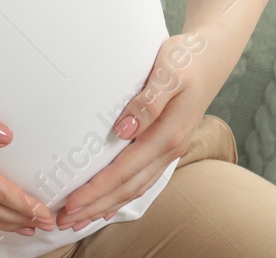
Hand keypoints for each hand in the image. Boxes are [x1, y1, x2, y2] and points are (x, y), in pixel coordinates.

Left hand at [55, 31, 222, 230]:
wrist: (211, 55)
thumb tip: (124, 129)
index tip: (72, 202)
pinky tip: (107, 203)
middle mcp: (168, 149)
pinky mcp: (163, 145)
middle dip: (96, 206)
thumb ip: (148, 102)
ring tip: (79, 218)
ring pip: (134, 188)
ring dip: (105, 205)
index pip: (125, 171)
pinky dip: (120, 194)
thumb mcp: (168, 73)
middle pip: (127, 188)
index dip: (97, 189)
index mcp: (167, 135)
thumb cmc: (186, 60)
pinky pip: (140, 178)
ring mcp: (167, 150)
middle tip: (64, 220)